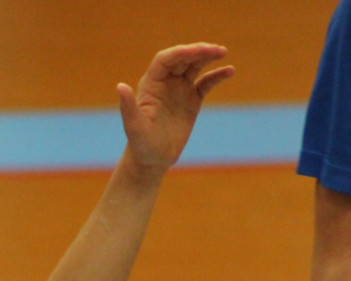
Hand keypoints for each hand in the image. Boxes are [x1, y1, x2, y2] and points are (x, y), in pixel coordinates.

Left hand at [117, 43, 233, 175]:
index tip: (198, 51)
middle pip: (182, 59)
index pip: (165, 60)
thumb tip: (120, 86)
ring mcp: (180, 89)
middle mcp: (165, 82)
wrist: (153, 159)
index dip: (181, 53)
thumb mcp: (134, 126)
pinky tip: (229, 71)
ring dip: (208, 57)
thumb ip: (128, 106)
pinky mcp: (192, 100)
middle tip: (216, 50)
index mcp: (151, 83)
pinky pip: (206, 83)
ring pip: (195, 66)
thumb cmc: (140, 144)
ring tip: (223, 52)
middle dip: (198, 51)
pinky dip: (217, 76)